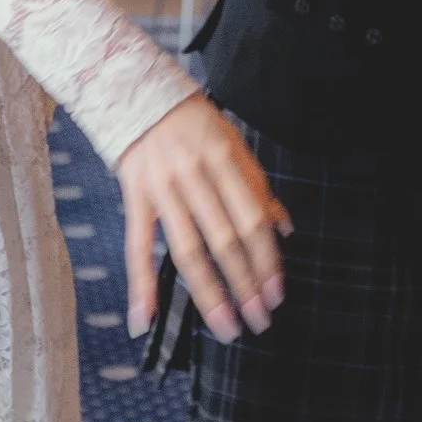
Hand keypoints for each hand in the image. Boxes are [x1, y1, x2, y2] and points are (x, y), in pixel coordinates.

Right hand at [115, 95, 289, 344]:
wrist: (139, 94)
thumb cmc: (195, 123)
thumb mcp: (234, 144)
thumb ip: (258, 187)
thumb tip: (286, 227)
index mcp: (226, 162)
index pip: (253, 220)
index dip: (267, 260)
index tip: (277, 295)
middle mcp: (196, 177)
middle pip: (224, 240)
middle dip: (245, 284)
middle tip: (259, 320)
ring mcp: (163, 190)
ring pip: (188, 250)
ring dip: (208, 294)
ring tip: (225, 326)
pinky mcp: (135, 198)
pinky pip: (137, 247)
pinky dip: (141, 284)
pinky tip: (146, 318)